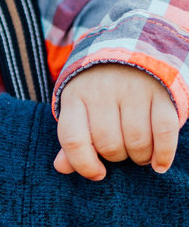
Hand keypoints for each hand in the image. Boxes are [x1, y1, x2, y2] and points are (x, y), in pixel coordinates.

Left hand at [53, 63, 178, 178]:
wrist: (131, 52)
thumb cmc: (100, 92)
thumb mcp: (80, 109)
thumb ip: (74, 139)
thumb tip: (62, 168)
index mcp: (74, 96)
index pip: (73, 138)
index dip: (83, 163)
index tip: (97, 174)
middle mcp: (102, 91)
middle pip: (108, 144)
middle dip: (116, 158)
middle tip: (121, 154)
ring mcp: (133, 90)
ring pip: (137, 141)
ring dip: (140, 158)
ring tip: (139, 156)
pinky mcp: (161, 93)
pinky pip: (164, 131)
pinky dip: (163, 154)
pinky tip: (159, 165)